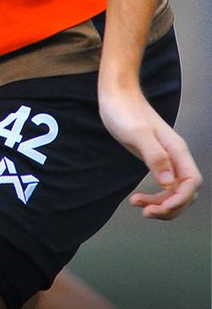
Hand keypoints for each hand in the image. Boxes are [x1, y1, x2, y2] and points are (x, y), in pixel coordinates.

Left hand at [99, 85, 201, 218]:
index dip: (180, 199)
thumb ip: (154, 156)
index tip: (161, 207)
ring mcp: (167, 159)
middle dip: (170, 207)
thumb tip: (168, 181)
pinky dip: (154, 197)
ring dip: (161, 204)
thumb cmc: (125, 110)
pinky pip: (163, 186)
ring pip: (174, 192)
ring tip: (139, 207)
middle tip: (147, 212)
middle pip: (186, 192)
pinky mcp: (156, 161)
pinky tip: (137, 199)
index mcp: (177, 150)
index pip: (191, 183)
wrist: (116, 96)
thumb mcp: (137, 133)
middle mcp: (176, 157)